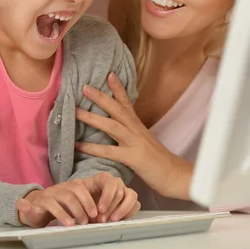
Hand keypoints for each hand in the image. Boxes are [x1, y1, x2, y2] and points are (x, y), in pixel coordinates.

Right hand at [17, 172, 139, 227]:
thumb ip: (109, 209)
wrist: (39, 208)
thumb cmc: (70, 209)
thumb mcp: (90, 208)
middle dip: (93, 204)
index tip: (113, 216)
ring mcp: (57, 191)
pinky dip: (62, 214)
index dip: (111, 197)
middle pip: (83, 188)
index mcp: (88, 184)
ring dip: (79, 210)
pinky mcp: (45, 200)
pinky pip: (54, 204)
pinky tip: (69, 224)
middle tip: (99, 220)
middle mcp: (73, 184)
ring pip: (70, 195)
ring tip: (84, 223)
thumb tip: (130, 214)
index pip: (106, 182)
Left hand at [75, 73, 190, 197]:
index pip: (127, 102)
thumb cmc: (157, 160)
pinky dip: (93, 148)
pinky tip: (79, 145)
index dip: (118, 88)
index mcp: (137, 125)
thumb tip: (114, 127)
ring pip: (111, 126)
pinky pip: (109, 152)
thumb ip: (130, 133)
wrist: (174, 175)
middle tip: (84, 86)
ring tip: (75, 111)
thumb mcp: (143, 141)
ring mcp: (134, 143)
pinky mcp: (132, 158)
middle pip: (117, 109)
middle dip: (100, 97)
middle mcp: (136, 130)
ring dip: (92, 117)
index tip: (109, 74)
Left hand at [81, 171, 139, 222]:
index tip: (100, 209)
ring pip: (131, 196)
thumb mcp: (79, 197)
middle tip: (101, 220)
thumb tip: (90, 215)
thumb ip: (84, 203)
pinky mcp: (130, 201)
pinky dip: (129, 212)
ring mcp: (125, 191)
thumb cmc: (82, 198)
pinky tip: (119, 220)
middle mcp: (116, 183)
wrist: (85, 202)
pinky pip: (136, 205)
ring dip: (122, 209)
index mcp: (104, 178)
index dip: (107, 196)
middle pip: (119, 193)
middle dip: (111, 208)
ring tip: (113, 220)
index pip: (110, 183)